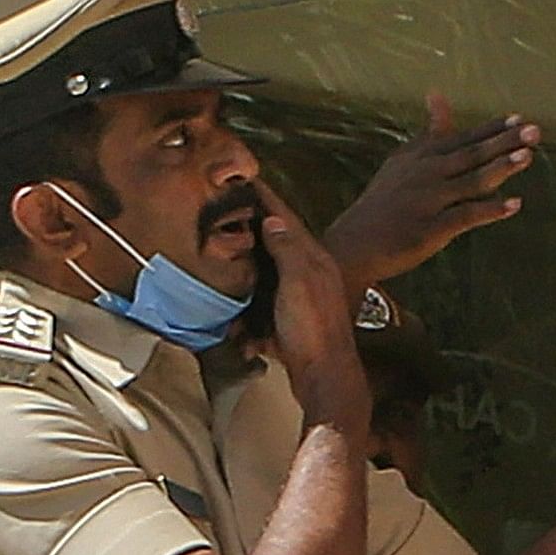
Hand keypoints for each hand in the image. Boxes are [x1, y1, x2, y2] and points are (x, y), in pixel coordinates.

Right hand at [255, 180, 372, 430]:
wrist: (325, 377)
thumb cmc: (312, 329)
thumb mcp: (299, 283)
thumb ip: (288, 251)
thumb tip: (273, 220)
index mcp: (313, 260)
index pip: (286, 220)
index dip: (267, 199)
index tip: (249, 178)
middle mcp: (310, 275)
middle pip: (279, 243)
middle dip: (256, 226)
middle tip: (233, 209)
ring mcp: (302, 299)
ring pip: (271, 273)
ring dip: (252, 262)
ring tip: (231, 247)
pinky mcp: (293, 321)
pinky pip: (265, 304)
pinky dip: (251, 303)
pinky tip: (240, 301)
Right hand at [321, 93, 536, 288]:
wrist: (354, 243)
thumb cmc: (385, 201)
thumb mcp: (403, 160)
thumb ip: (430, 131)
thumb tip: (437, 93)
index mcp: (423, 157)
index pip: (464, 138)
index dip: (493, 128)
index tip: (520, 118)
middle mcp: (427, 174)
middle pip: (472, 155)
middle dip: (504, 142)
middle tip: (535, 130)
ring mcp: (428, 201)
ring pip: (471, 181)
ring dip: (501, 168)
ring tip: (528, 157)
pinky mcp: (429, 229)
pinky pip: (464, 216)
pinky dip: (489, 210)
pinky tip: (513, 205)